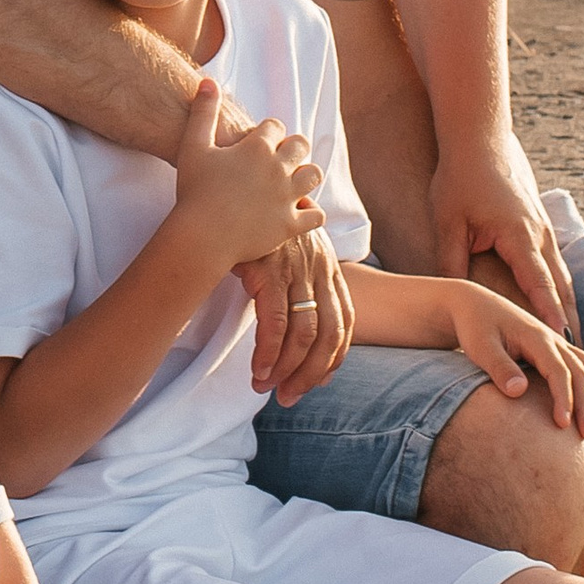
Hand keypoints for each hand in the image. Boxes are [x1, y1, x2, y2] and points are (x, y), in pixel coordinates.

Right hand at [171, 81, 327, 275]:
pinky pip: (316, 215)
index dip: (268, 132)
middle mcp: (278, 168)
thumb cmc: (194, 190)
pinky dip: (310, 212)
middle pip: (300, 146)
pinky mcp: (289, 224)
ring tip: (292, 181)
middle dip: (292, 148)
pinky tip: (298, 212)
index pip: (275, 126)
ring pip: (313, 176)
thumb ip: (203, 112)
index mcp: (257, 147)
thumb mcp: (194, 146)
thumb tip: (208, 81)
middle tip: (279, 158)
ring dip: (305, 175)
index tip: (259, 140)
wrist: (201, 235)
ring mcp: (286, 197)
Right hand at [240, 232, 355, 403]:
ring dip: (287, 369)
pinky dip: (268, 352)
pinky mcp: (270, 270)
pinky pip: (275, 323)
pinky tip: (258, 369)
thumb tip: (291, 322)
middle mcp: (319, 269)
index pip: (345, 323)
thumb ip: (296, 283)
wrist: (238, 187)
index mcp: (328, 268)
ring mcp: (296, 270)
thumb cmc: (258, 224)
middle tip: (290, 396)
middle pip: (330, 335)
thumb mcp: (288, 250)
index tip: (315, 380)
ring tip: (267, 387)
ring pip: (305, 334)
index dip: (334, 357)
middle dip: (312, 373)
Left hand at [429, 129, 576, 335]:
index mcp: (519, 235)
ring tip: (576, 347)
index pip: (539, 284)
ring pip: (564, 279)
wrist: (479, 141)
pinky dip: (563, 293)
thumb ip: (452, 261)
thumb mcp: (448, 223)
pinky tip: (563, 313)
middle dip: (570, 324)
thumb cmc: (459, 180)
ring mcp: (545, 231)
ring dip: (570, 311)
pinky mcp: (542, 228)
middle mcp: (541, 235)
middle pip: (562, 288)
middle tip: (579, 361)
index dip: (550, 316)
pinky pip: (558, 267)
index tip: (563, 344)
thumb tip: (454, 298)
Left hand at [445, 284, 583, 440]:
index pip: (558, 371)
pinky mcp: (558, 350)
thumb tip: (519, 391)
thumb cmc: (474, 328)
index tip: (563, 425)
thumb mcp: (480, 347)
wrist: (475, 306)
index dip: (564, 398)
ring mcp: (558, 343)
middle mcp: (553, 338)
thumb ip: (499, 367)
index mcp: (536, 337)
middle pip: (582, 372)